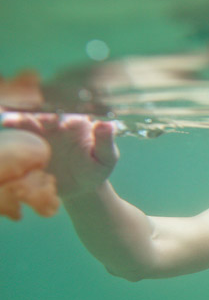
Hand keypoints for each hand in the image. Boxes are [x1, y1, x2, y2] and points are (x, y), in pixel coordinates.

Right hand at [1, 112, 118, 197]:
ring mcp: (40, 133)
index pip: (72, 113)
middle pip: (45, 112)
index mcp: (78, 122)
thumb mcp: (106, 158)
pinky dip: (10, 132)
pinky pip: (17, 137)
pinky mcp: (28, 144)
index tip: (66, 123)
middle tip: (37, 118)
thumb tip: (107, 124)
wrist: (78, 186)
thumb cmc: (96, 168)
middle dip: (40, 112)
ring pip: (28, 122)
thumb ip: (105, 142)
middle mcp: (57, 122)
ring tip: (8, 120)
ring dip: (18, 119)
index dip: (68, 116)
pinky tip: (4, 126)